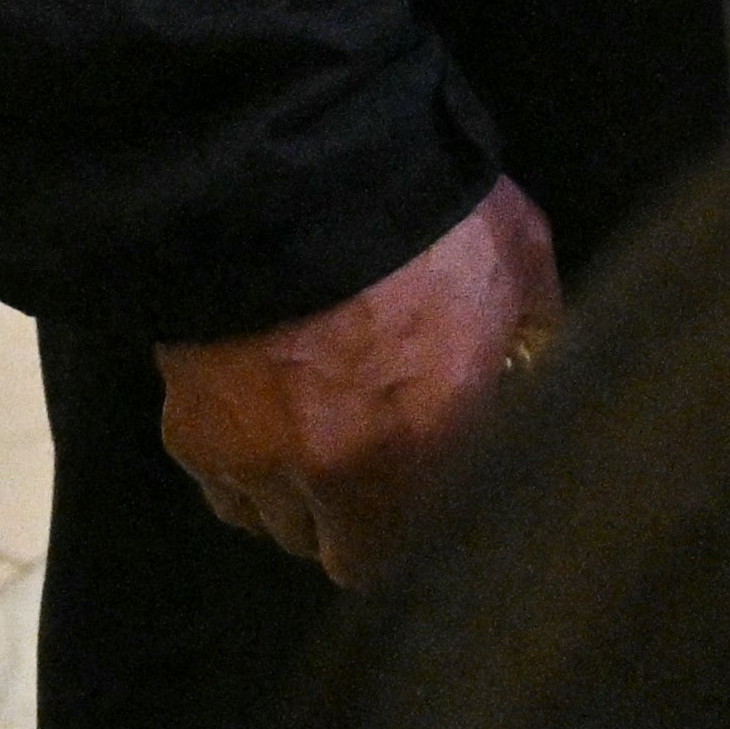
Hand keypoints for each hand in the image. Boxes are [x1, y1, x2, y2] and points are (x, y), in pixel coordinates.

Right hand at [154, 175, 559, 589]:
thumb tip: (538, 359)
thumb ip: (535, 329)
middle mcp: (334, 473)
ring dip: (287, 487)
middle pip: (325, 545)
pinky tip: (258, 400)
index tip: (416, 490)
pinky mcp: (191, 431)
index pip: (401, 554)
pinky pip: (218, 477)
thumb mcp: (519, 260)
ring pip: (266, 516)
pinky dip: (237, 455)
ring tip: (306, 418)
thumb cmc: (427, 217)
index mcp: (426, 447)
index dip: (405, 529)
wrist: (295, 174)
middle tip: (363, 447)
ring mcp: (253, 458)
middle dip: (345, 512)